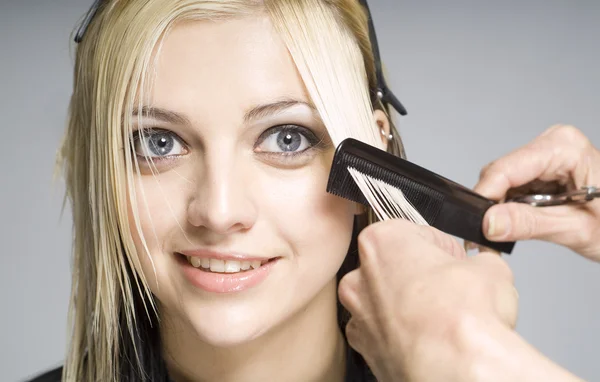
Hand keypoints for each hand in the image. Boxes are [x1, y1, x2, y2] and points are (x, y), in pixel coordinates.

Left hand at [338, 219, 518, 381]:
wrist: (454, 368)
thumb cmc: (462, 317)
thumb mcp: (489, 268)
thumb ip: (477, 259)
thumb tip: (482, 263)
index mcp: (381, 241)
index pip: (413, 232)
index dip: (439, 247)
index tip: (452, 259)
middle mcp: (360, 275)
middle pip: (392, 265)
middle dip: (419, 274)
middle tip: (449, 289)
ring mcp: (357, 313)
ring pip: (384, 300)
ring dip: (407, 304)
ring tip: (440, 317)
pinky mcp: (363, 347)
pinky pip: (382, 331)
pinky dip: (400, 333)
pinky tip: (426, 337)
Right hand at [474, 125, 599, 260]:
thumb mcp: (578, 229)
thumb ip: (530, 224)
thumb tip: (489, 223)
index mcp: (565, 148)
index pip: (507, 169)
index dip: (485, 197)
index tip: (475, 225)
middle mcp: (553, 145)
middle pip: (501, 174)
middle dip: (492, 205)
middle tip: (488, 238)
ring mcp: (547, 157)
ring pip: (503, 183)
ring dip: (501, 209)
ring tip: (507, 233)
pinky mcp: (544, 171)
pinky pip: (513, 188)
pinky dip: (510, 208)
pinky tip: (518, 223)